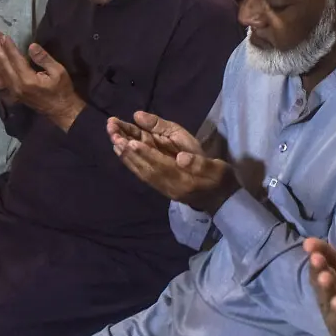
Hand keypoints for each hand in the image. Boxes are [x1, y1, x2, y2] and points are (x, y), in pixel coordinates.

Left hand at [0, 32, 85, 131]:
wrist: (61, 110)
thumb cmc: (62, 90)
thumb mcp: (58, 72)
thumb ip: (44, 59)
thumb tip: (31, 46)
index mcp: (28, 80)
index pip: (15, 60)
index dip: (9, 47)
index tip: (3, 36)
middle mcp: (17, 85)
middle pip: (4, 65)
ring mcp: (14, 90)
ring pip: (1, 71)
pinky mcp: (14, 92)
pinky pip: (2, 77)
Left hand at [109, 110, 238, 213]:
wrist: (222, 201)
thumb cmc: (220, 179)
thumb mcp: (217, 169)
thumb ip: (199, 163)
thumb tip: (182, 157)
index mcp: (184, 180)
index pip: (161, 165)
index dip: (145, 153)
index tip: (130, 141)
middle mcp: (169, 186)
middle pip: (145, 168)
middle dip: (128, 151)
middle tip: (113, 133)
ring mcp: (164, 189)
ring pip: (141, 171)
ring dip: (126, 156)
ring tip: (113, 139)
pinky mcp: (162, 188)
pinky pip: (143, 175)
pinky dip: (131, 163)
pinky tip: (123, 153)